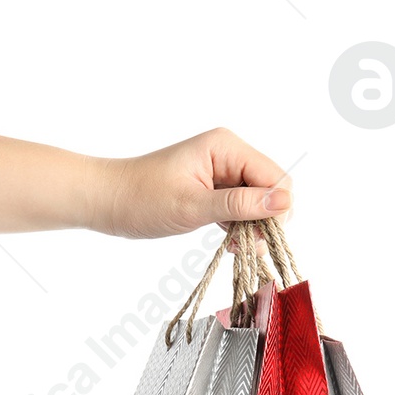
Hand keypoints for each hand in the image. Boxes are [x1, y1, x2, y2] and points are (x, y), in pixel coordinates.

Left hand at [100, 128, 291, 242]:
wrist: (108, 201)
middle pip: (271, 187)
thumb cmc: (143, 199)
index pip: (274, 175)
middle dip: (266, 219)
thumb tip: (285, 201)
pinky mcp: (214, 188)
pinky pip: (242, 206)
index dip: (278, 207)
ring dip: (254, 226)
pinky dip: (241, 225)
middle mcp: (228, 154)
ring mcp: (222, 171)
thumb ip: (240, 204)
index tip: (264, 238)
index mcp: (226, 147)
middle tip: (248, 247)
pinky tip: (232, 242)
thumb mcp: (193, 205)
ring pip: (258, 200)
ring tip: (238, 247)